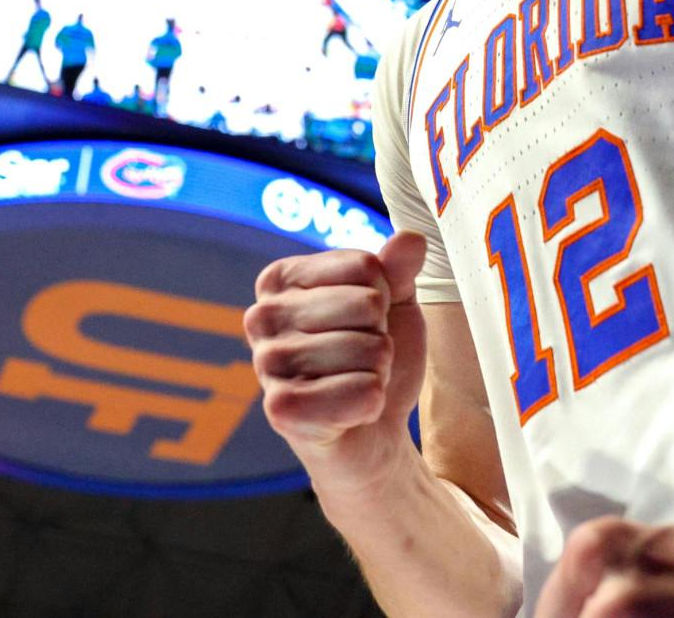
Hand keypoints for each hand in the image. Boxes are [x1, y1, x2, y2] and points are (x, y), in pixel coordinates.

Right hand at [245, 230, 429, 487]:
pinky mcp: (280, 410)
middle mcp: (262, 316)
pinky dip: (371, 404)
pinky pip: (362, 393)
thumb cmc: (372, 361)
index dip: (383, 299)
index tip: (362, 325)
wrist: (370, 436)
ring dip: (378, 373)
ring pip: (370, 350)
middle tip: (359, 362)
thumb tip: (411, 239)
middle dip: (381, 338)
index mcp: (281, 280)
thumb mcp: (392, 306)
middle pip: (368, 305)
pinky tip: (349, 414)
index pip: (365, 266)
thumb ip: (398, 271)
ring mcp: (266, 363)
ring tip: (353, 385)